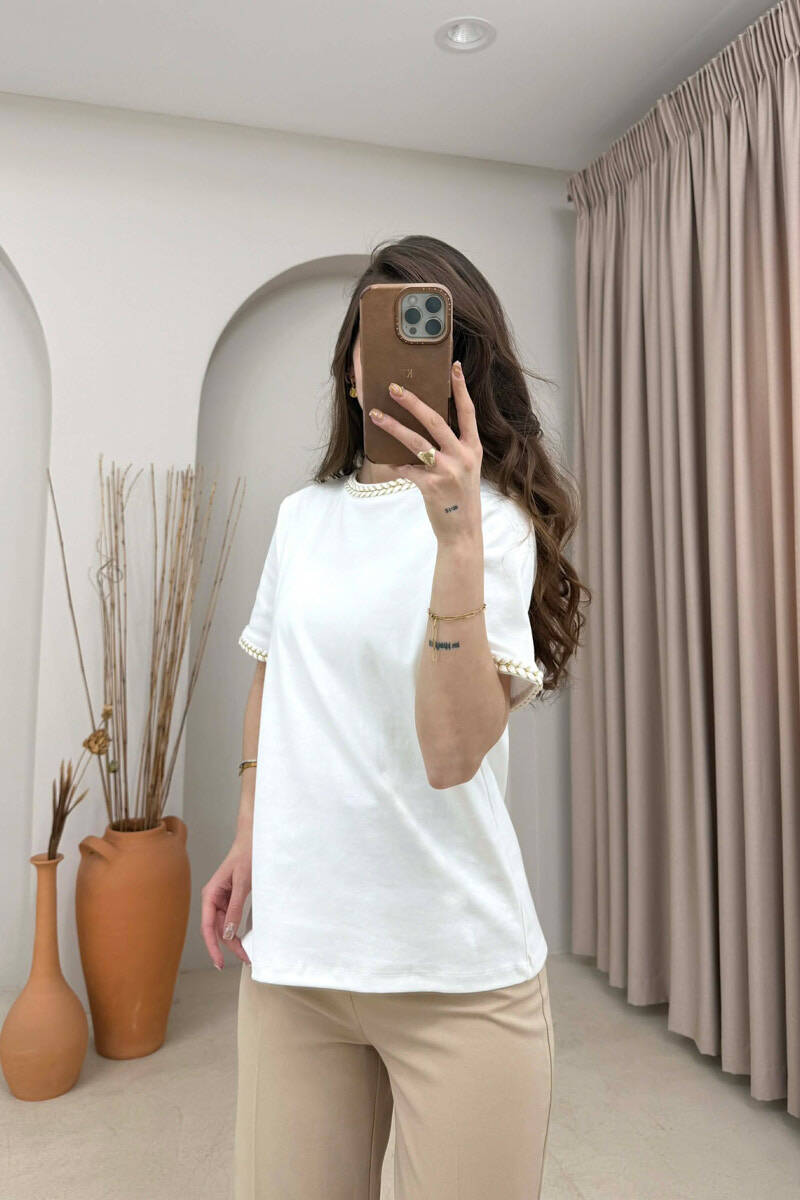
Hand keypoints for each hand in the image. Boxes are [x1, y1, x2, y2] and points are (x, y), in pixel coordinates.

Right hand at [200, 836, 251, 969]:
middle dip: (229, 947)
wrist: (253, 839)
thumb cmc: (246, 855)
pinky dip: (237, 929)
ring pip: (225, 926)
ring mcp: (221, 899)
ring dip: (234, 940)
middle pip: (217, 929)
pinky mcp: (230, 898)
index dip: (212, 947)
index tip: (219, 962)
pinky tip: (243, 939)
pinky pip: (231, 918)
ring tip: (247, 953)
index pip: (208, 927)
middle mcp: (213, 898)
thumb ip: (235, 907)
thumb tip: (228, 933)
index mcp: (210, 894)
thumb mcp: (243, 882)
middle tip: (245, 959)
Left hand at [367, 361, 482, 545]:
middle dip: (412, 402)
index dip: (461, 388)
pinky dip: (397, 466)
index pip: (467, 412)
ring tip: (376, 415)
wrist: (461, 531)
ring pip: (415, 441)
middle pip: (435, 420)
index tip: (454, 366)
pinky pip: (407, 469)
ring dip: (392, 426)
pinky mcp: (431, 485)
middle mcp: (462, 456)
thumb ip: (451, 449)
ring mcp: (447, 471)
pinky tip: (393, 465)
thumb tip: (423, 428)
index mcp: (473, 449)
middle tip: (393, 387)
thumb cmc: (460, 498)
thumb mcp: (465, 469)